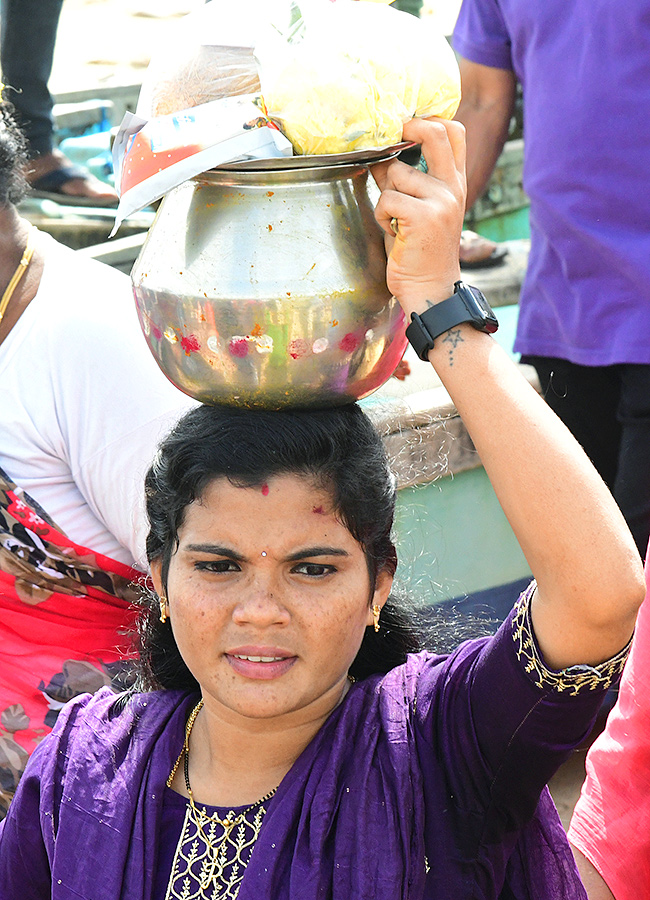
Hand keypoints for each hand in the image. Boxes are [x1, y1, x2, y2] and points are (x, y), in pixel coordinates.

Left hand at [372, 118, 465, 315]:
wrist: (431, 291)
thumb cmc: (421, 254)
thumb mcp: (422, 211)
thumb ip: (409, 182)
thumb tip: (382, 154)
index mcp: (455, 183)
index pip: (454, 132)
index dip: (428, 120)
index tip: (406, 125)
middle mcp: (452, 188)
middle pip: (434, 133)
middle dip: (407, 129)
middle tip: (389, 138)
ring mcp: (440, 200)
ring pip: (396, 173)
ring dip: (385, 193)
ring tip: (393, 220)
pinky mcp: (423, 216)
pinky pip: (387, 198)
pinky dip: (381, 215)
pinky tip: (392, 231)